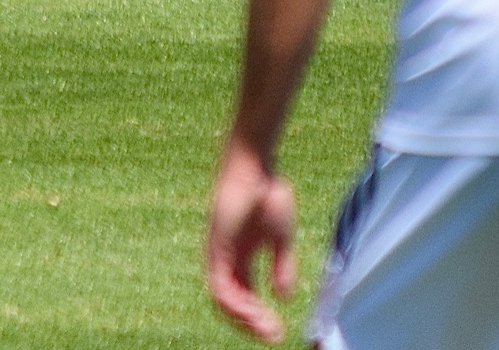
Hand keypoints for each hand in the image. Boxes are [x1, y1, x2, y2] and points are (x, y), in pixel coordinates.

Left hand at [205, 141, 297, 342]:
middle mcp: (226, 258)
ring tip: (265, 329)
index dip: (258, 315)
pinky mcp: (214, 247)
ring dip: (243, 318)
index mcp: (240, 256)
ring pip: (222, 299)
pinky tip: (253, 311)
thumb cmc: (268, 193)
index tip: (278, 331)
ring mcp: (217, 254)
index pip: (244, 295)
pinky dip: (235, 303)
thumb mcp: (281, 238)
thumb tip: (283, 297)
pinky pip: (218, 285)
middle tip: (273, 337)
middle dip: (251, 323)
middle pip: (232, 302)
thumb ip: (282, 267)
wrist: (256, 166)